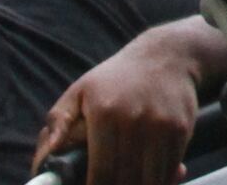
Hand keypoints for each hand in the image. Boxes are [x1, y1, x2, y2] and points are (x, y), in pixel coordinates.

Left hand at [32, 21, 214, 184]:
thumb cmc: (116, 78)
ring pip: (150, 180)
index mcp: (104, 114)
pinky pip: (170, 168)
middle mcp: (135, 121)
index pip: (100, 172)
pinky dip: (161, 181)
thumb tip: (44, 158)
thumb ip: (58, 123)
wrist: (168, 54)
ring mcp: (162, 126)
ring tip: (127, 183)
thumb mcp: (80, 91)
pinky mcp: (181, 129)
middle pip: (125, 180)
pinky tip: (148, 179)